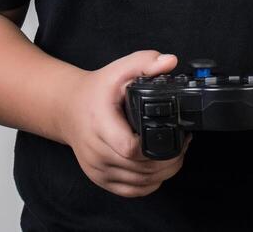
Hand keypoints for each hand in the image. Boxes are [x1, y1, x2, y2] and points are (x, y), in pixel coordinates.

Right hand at [56, 51, 190, 197]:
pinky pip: (131, 191)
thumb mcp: (119, 69)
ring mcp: (97, 168)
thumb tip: (169, 61)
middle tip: (184, 144)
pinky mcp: (100, 179)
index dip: (156, 148)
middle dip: (169, 160)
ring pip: (139, 183)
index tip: (174, 135)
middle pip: (140, 169)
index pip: (130, 148)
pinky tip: (159, 170)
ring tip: (175, 155)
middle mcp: (96, 150)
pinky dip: (150, 184)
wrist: (68, 108)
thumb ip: (145, 62)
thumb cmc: (96, 91)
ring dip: (163, 173)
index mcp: (100, 124)